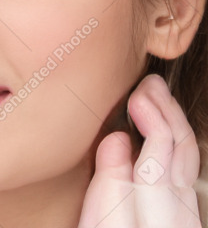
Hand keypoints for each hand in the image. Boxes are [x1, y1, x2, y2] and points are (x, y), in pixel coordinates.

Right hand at [78, 74, 201, 227]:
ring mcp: (184, 219)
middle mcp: (178, 215)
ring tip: (157, 99)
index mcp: (156, 214)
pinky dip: (175, 144)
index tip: (137, 95)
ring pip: (187, 161)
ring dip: (174, 124)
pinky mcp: (181, 222)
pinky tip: (162, 137)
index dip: (153, 118)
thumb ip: (110, 187)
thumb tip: (117, 140)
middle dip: (168, 112)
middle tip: (151, 85)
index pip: (161, 152)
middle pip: (182, 152)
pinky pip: (184, 172)